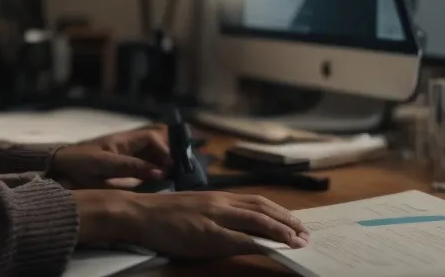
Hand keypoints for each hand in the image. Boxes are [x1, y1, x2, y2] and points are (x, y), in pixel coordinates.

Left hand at [49, 127, 169, 187]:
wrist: (59, 170)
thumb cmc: (80, 162)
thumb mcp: (105, 164)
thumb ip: (132, 167)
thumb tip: (161, 171)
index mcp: (124, 141)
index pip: (152, 139)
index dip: (164, 150)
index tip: (172, 166)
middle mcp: (127, 148)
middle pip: (155, 148)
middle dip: (168, 157)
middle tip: (179, 173)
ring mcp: (125, 159)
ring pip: (151, 159)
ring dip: (163, 167)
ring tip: (174, 179)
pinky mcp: (121, 172)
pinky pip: (143, 171)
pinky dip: (153, 176)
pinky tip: (160, 184)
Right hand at [75, 189, 310, 259]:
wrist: (138, 213)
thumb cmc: (163, 214)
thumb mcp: (196, 209)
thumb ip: (219, 216)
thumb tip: (240, 228)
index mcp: (219, 197)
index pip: (258, 202)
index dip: (280, 212)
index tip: (296, 222)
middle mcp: (221, 202)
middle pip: (263, 208)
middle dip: (288, 221)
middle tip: (306, 233)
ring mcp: (215, 216)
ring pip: (257, 220)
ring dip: (281, 231)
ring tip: (298, 241)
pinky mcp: (207, 232)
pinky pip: (239, 238)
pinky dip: (260, 242)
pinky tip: (272, 247)